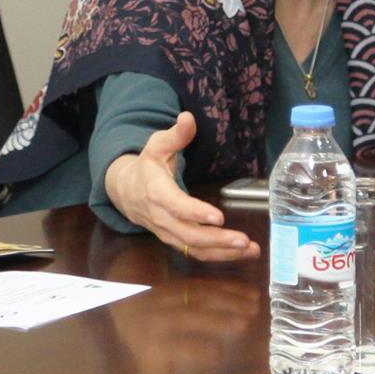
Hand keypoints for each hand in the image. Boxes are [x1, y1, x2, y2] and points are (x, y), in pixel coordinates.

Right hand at [102, 112, 260, 262]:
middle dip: (217, 240)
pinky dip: (219, 256)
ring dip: (223, 252)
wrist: (124, 191)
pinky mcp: (175, 240)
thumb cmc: (146, 166)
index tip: (218, 217)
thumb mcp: (157, 145)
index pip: (175, 206)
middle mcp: (161, 217)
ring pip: (194, 248)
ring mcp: (167, 232)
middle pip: (188, 234)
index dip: (196, 212)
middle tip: (244, 240)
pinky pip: (196, 252)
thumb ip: (176, 134)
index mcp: (156, 192)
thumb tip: (188, 117)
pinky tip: (242, 252)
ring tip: (250, 249)